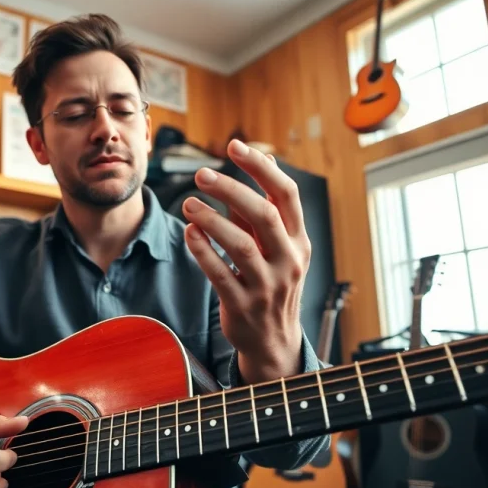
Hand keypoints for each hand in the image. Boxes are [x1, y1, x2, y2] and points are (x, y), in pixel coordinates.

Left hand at [182, 139, 310, 382]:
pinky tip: (189, 233)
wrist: (273, 341)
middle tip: (202, 174)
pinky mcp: (243, 305)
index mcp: (298, 240)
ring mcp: (267, 285)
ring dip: (211, 220)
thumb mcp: (277, 247)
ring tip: (188, 204)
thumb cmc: (272, 284)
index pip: (286, 194)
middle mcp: (288, 261)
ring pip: (241, 245)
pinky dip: (202, 251)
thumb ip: (264, 210)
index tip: (234, 146)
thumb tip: (263, 161)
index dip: (261, 167)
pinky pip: (219, 274)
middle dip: (232, 189)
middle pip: (264, 215)